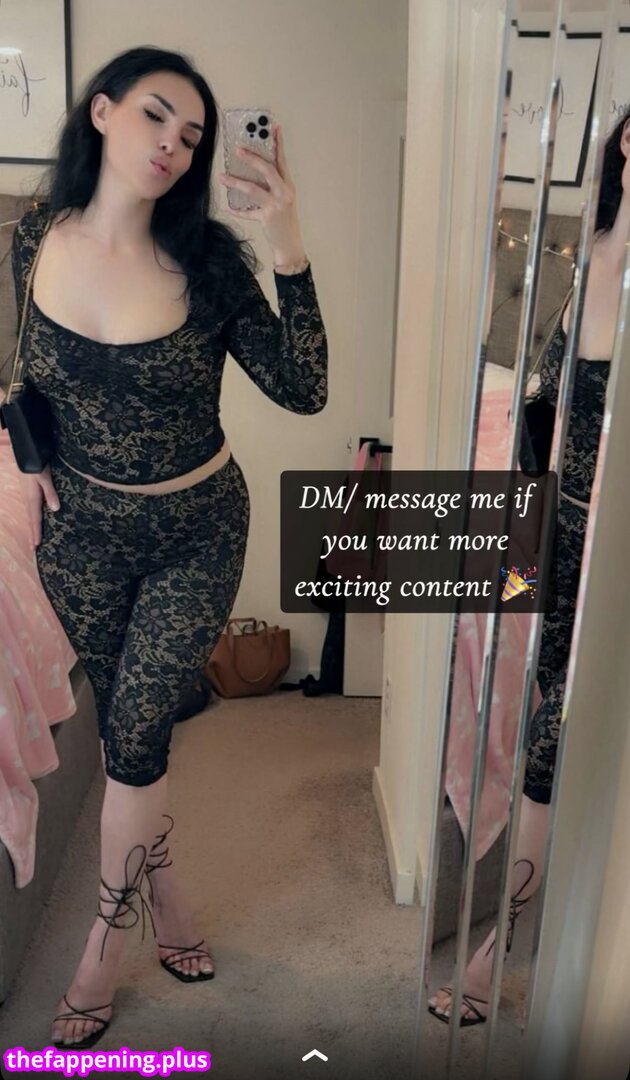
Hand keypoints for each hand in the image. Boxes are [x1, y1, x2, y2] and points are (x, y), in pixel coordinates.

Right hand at [17, 465, 59, 548]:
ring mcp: (26, 496)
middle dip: (32, 534)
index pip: (35, 519)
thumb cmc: (35, 465)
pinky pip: (30, 510)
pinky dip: (31, 519)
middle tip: (33, 549)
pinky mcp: (27, 492)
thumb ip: (50, 493)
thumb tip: (55, 509)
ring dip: (31, 528)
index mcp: (32, 498)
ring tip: (32, 539)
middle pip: (31, 521)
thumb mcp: (45, 478)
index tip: (36, 545)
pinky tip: (33, 520)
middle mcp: (28, 499)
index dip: (36, 532)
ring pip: (29, 516)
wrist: (25, 454)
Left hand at [218, 123, 305, 262]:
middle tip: (237, 150)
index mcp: (289, 186)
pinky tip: (228, 208)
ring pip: (253, 189)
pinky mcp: (267, 219)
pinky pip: (248, 212)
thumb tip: (254, 172)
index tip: (273, 128)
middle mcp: (284, 193)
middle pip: (267, 170)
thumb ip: (273, 186)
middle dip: (252, 159)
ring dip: (235, 182)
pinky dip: (237, 210)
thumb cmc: (285, 221)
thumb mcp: (283, 200)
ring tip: (222, 177)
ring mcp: (276, 206)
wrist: (290, 245)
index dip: (278, 144)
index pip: (282, 161)